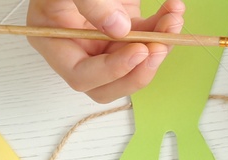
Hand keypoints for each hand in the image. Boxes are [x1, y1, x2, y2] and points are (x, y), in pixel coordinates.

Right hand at [27, 0, 185, 103]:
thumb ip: (90, 4)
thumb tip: (119, 29)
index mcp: (54, 42)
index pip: (81, 75)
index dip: (111, 71)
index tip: (138, 51)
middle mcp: (78, 47)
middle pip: (110, 83)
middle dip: (139, 70)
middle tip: (159, 48)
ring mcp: (102, 40)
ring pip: (134, 64)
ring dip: (159, 46)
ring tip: (173, 21)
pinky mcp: (123, 28)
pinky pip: (146, 38)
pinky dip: (163, 27)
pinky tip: (173, 9)